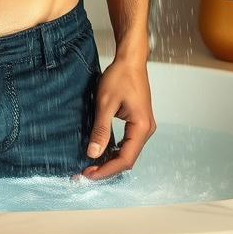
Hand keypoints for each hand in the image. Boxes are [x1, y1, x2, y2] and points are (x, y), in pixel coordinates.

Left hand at [80, 59, 154, 180]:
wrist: (130, 59)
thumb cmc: (120, 76)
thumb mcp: (105, 103)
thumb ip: (101, 130)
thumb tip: (93, 154)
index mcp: (141, 127)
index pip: (125, 159)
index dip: (106, 169)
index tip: (88, 174)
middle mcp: (146, 130)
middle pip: (128, 158)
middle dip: (107, 167)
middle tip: (86, 172)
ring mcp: (143, 126)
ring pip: (127, 151)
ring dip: (110, 160)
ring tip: (91, 164)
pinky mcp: (138, 122)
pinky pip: (127, 142)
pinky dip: (114, 149)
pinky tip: (101, 151)